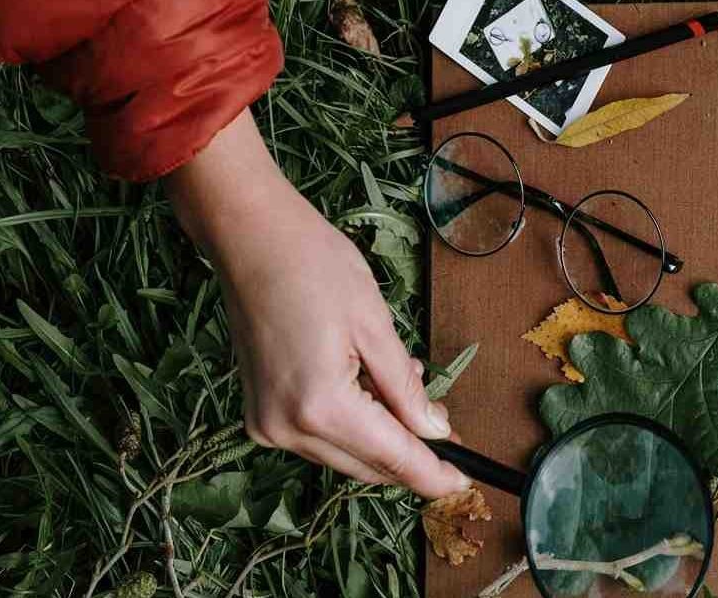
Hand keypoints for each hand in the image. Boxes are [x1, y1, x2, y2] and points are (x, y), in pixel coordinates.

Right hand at [166, 110, 469, 497]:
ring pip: (346, 456)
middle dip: (413, 455)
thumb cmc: (315, 267)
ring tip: (405, 385)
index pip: (393, 460)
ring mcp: (268, 426)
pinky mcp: (261, 416)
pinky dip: (354, 425)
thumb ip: (407, 390)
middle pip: (369, 467)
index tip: (467, 480)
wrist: (251, 238)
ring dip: (383, 436)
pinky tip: (370, 387)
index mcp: (322, 407)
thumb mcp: (377, 328)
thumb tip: (435, 431)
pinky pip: (321, 439)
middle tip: (448, 427)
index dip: (434, 475)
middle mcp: (289, 428)